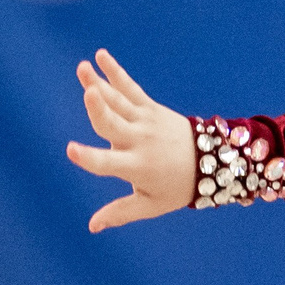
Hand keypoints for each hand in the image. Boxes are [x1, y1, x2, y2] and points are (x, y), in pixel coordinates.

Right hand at [65, 49, 195, 230]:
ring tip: (83, 67)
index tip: (71, 150)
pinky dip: (116, 72)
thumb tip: (91, 226)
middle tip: (89, 94)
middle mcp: (139, 142)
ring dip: (99, 83)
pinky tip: (101, 57)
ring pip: (118, 101)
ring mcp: (145, 122)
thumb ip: (120, 213)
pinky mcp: (151, 108)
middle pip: (113, 124)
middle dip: (99, 110)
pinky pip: (130, 88)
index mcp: (136, 167)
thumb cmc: (175, 187)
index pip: (108, 164)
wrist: (213, 163)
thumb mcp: (150, 204)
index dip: (89, 158)